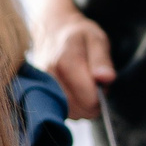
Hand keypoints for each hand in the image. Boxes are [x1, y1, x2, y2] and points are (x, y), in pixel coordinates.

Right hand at [31, 5, 114, 119]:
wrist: (51, 31)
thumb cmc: (78, 36)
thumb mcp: (96, 39)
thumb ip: (102, 60)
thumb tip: (106, 78)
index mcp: (65, 62)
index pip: (90, 99)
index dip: (101, 93)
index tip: (101, 79)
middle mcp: (49, 78)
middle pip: (81, 109)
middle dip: (93, 100)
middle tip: (93, 80)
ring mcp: (41, 88)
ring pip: (73, 114)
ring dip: (83, 104)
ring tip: (82, 83)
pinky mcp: (39, 96)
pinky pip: (63, 112)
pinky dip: (73, 106)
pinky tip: (73, 90)